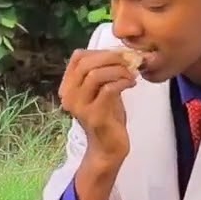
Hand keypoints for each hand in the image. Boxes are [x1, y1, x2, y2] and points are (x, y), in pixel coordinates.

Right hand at [58, 49, 137, 167]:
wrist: (108, 147)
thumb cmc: (107, 117)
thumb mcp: (101, 90)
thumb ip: (103, 73)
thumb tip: (119, 53)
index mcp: (68, 87)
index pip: (78, 57)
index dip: (100, 52)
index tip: (120, 56)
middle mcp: (68, 96)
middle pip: (86, 63)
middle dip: (111, 58)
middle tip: (129, 62)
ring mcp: (80, 106)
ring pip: (95, 75)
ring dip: (118, 70)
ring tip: (132, 75)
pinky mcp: (94, 116)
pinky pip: (108, 90)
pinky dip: (122, 82)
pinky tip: (132, 84)